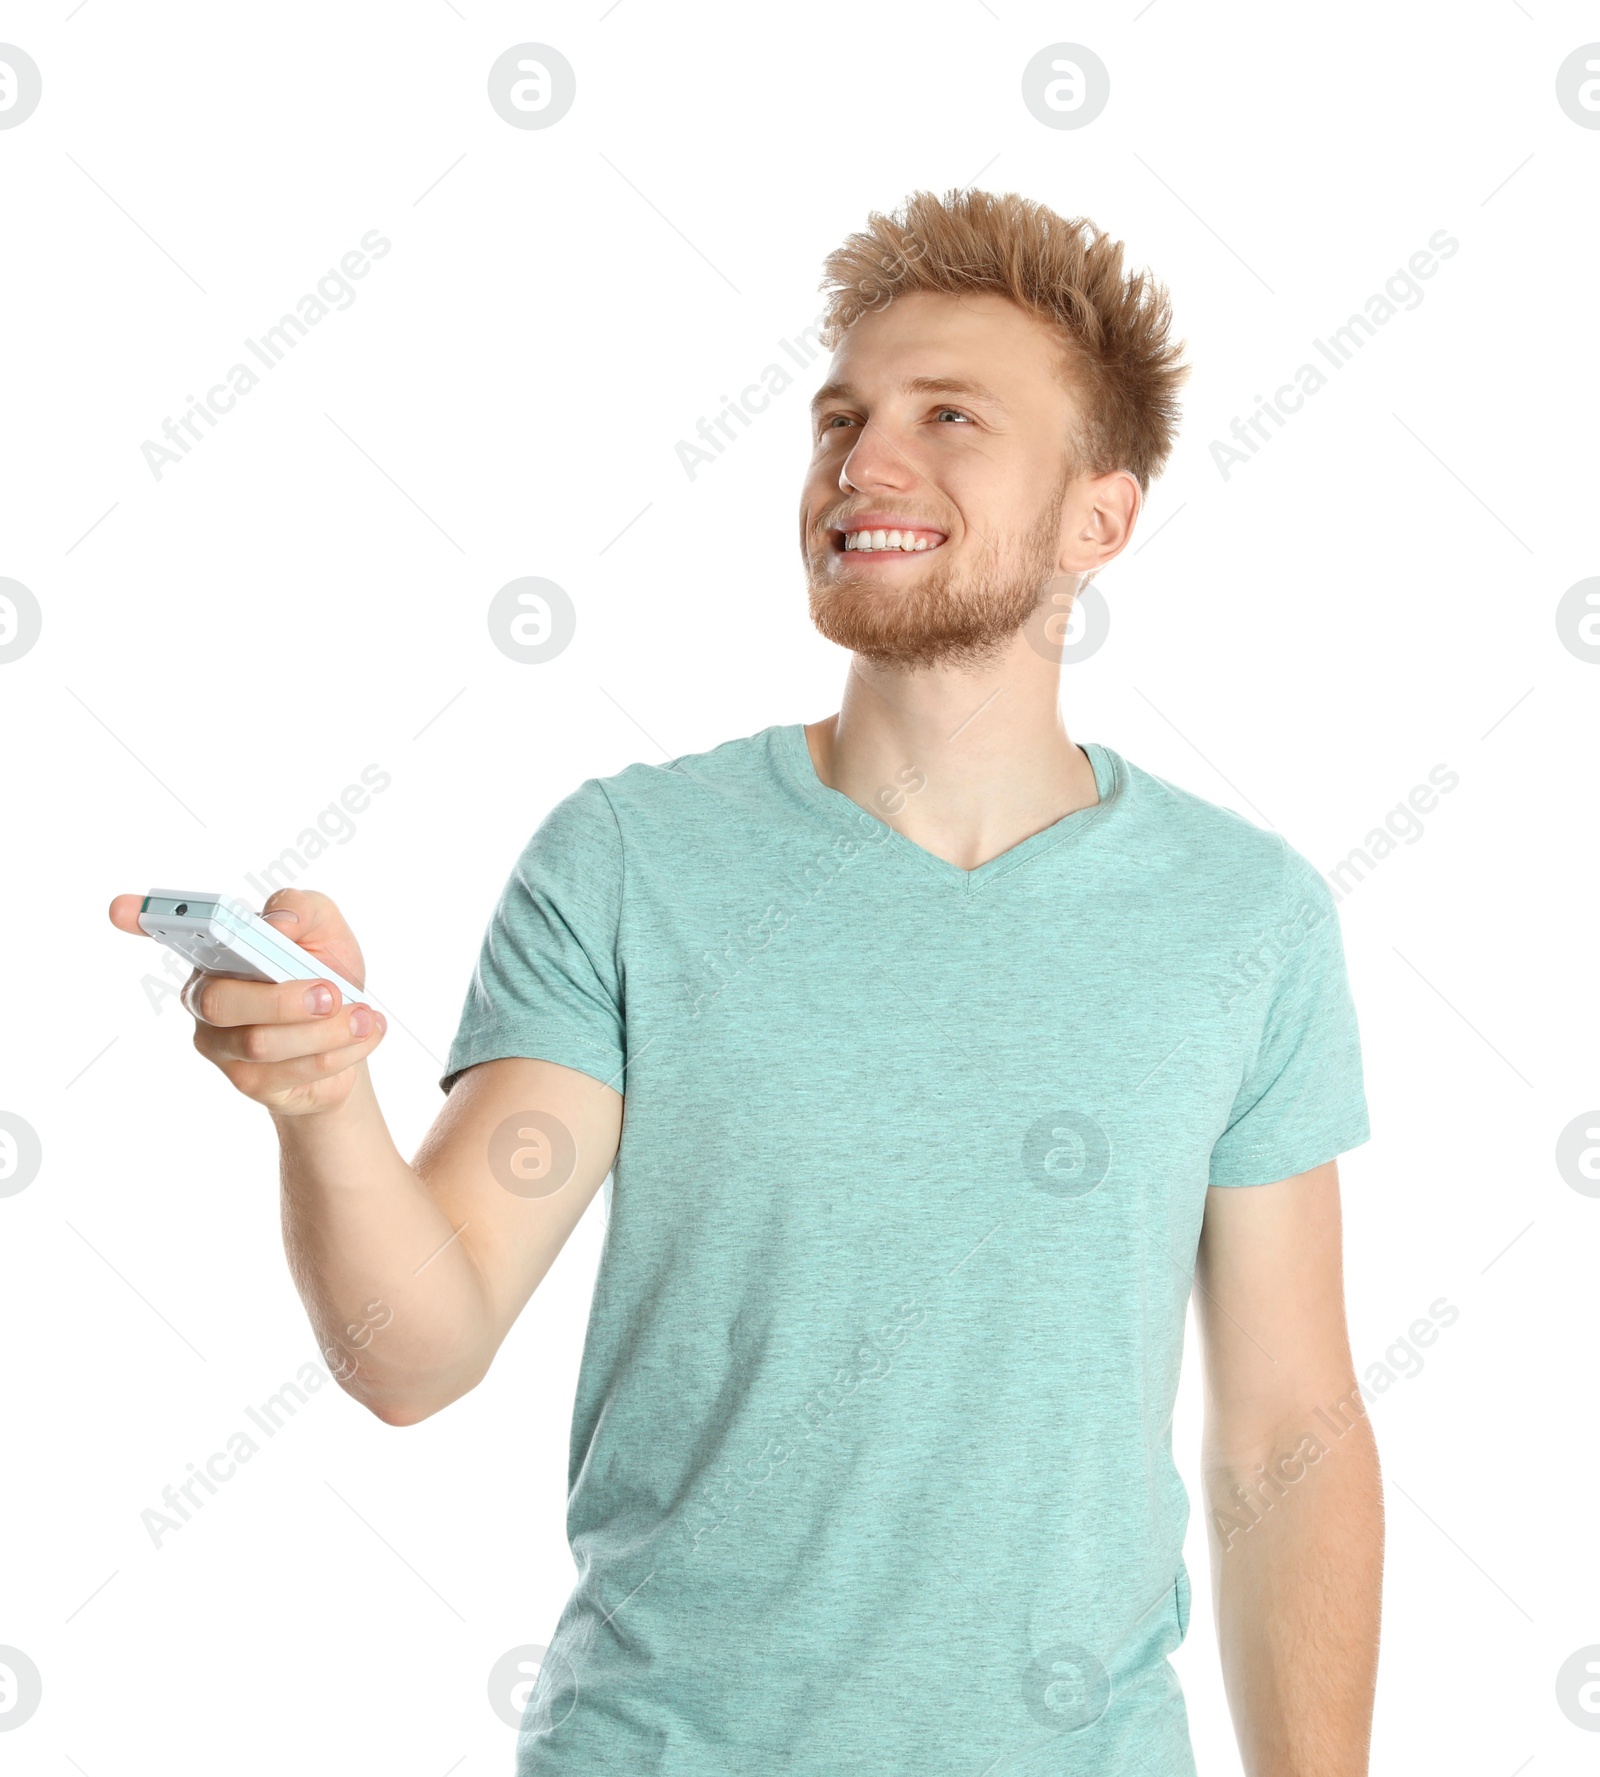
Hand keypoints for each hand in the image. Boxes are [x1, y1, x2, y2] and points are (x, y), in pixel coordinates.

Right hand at [108, 888, 386, 1117]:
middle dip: (282, 999)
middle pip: (221, 1002)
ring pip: (262, 1043)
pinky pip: (291, 1072)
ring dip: (326, 1030)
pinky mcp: (249, 1082)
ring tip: (363, 1015)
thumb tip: (276, 923)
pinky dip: (340, 1051)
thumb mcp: (328, 931)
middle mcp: (206, 996)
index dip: (143, 919)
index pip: (167, 932)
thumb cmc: (328, 973)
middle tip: (330, 992)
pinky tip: (362, 1033)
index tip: (120, 906)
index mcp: (218, 951)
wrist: (355, 1036)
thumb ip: (303, 909)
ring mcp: (221, 1044)